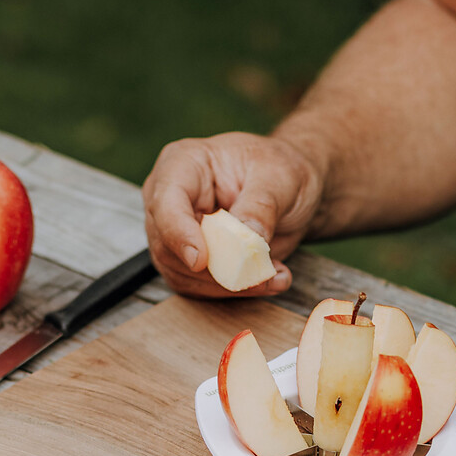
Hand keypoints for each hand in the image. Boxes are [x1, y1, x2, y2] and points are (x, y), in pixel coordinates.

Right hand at [142, 132, 326, 297]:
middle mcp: (170, 199)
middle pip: (167, 246)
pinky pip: (198, 286)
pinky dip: (232, 291)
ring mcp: (175, 232)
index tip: (201, 260)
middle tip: (259, 276)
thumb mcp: (278, 177)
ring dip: (227, 285)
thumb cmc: (279, 170)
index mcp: (183, 164)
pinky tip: (264, 280)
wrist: (289, 191)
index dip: (179, 234)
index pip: (166, 203)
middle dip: (213, 269)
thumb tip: (247, 236)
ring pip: (181, 274)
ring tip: (270, 277)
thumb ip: (260, 205)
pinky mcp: (187, 259)